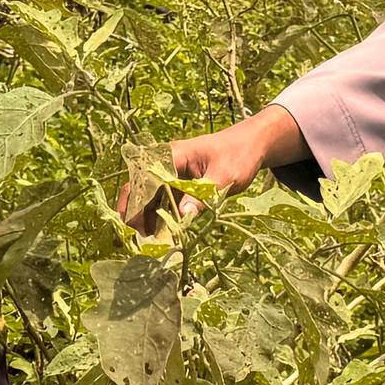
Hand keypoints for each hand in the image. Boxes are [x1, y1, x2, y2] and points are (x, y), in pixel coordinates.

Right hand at [117, 103, 309, 230]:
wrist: (252, 144)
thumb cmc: (239, 155)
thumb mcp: (225, 177)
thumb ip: (204, 195)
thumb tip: (184, 215)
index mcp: (173, 155)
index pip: (143, 178)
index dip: (134, 201)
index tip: (132, 224)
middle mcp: (166, 163)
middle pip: (141, 188)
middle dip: (134, 212)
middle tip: (136, 238)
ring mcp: (172, 173)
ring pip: (150, 196)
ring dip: (146, 216)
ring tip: (147, 239)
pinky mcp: (179, 182)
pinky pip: (163, 199)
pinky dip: (160, 214)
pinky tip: (160, 232)